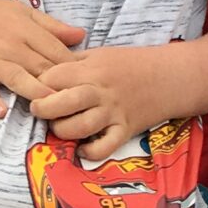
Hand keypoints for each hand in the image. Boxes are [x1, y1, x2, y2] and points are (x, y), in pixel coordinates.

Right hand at [0, 0, 84, 118]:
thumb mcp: (22, 13)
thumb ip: (52, 26)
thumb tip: (82, 35)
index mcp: (26, 30)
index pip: (56, 51)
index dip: (74, 68)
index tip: (88, 83)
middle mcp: (11, 45)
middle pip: (41, 67)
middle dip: (60, 85)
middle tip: (78, 104)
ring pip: (17, 78)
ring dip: (34, 92)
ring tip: (49, 107)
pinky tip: (1, 112)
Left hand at [28, 46, 179, 162]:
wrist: (171, 76)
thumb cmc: (132, 64)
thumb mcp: (101, 54)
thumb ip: (74, 62)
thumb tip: (44, 71)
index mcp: (92, 69)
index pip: (54, 76)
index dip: (39, 83)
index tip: (36, 88)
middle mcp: (101, 91)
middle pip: (63, 102)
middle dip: (43, 109)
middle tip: (38, 110)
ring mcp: (113, 112)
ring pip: (80, 127)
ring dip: (62, 131)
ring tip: (59, 128)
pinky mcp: (125, 130)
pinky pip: (104, 148)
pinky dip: (89, 152)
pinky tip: (82, 148)